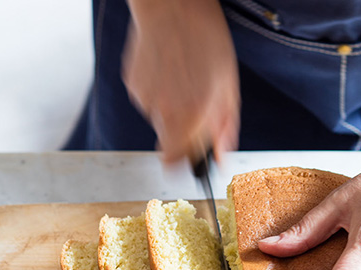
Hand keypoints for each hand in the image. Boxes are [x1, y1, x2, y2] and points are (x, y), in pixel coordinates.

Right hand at [123, 0, 239, 162]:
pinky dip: (160, 92)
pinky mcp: (132, 83)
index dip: (183, 161)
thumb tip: (219, 159)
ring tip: (184, 79)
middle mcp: (161, 112)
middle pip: (168, 141)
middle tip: (197, 105)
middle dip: (183, 131)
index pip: (172, 163)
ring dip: (173, 108)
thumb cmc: (205, 40)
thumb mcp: (228, 88)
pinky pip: (148, 100)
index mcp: (187, 117)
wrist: (172, 3)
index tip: (191, 154)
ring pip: (160, 119)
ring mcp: (142, 97)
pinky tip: (170, 70)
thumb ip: (224, 129)